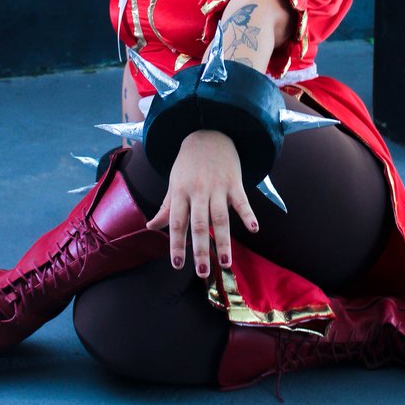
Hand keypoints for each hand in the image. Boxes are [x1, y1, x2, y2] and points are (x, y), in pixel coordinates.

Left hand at [146, 130, 258, 275]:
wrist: (207, 132)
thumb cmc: (188, 162)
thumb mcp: (173, 182)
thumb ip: (166, 206)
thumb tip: (151, 227)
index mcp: (180, 192)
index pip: (177, 222)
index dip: (177, 244)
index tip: (177, 264)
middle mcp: (197, 191)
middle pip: (198, 224)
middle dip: (200, 249)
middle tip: (203, 271)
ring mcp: (217, 187)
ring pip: (220, 217)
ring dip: (223, 240)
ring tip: (225, 262)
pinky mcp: (234, 182)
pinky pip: (241, 200)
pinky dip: (247, 214)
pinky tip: (254, 228)